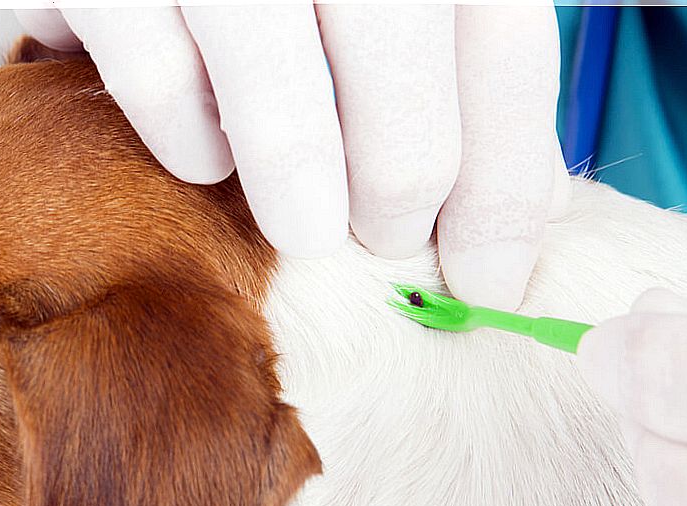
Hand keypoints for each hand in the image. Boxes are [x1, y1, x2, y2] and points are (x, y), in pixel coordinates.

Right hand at [16, 5, 568, 309]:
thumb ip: (452, 71)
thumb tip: (528, 212)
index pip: (502, 44)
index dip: (505, 182)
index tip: (491, 280)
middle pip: (401, 78)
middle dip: (403, 190)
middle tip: (389, 244)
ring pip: (279, 101)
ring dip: (300, 195)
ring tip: (307, 231)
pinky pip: (157, 84)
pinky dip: (188, 145)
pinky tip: (203, 158)